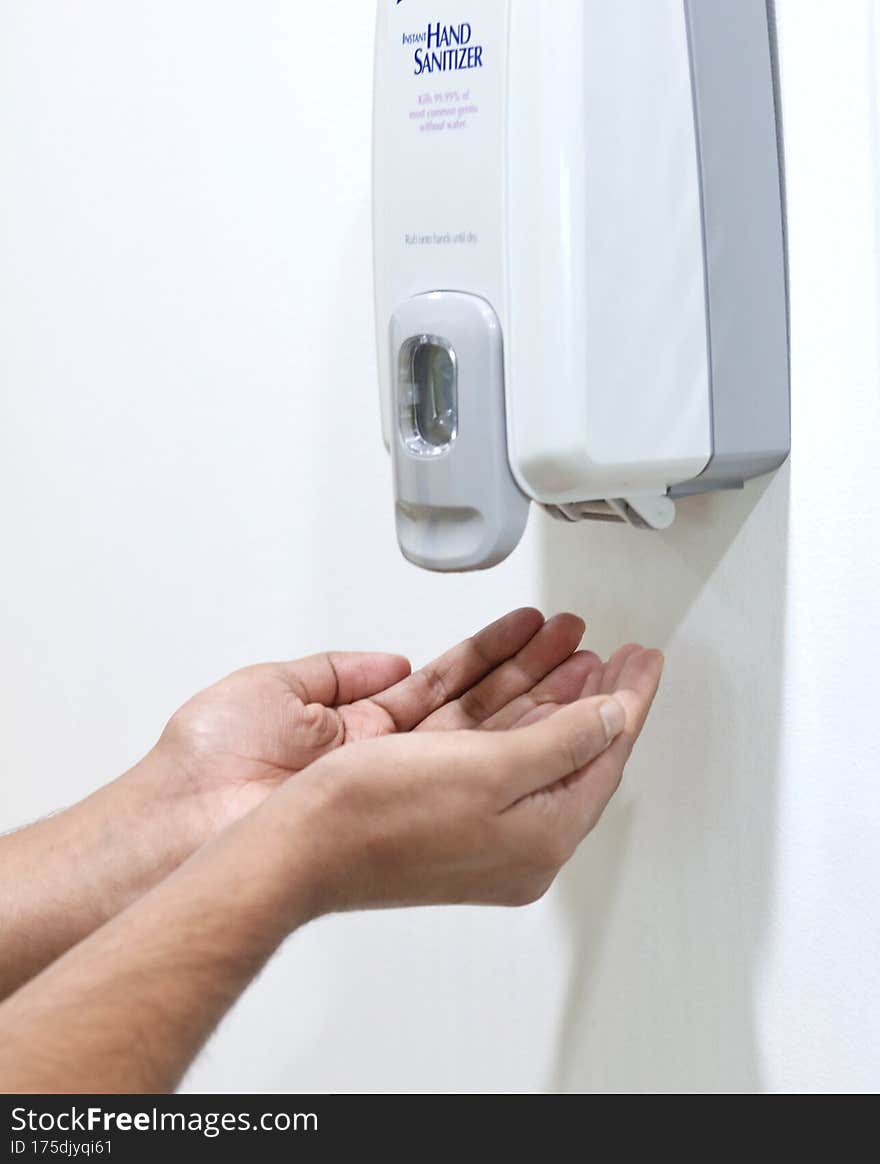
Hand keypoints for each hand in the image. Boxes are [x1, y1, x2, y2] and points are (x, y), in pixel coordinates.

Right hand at [264, 644, 663, 914]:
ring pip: (532, 744)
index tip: (644, 661)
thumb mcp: (490, 771)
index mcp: (541, 839)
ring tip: (576, 650)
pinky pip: (494, 750)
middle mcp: (518, 841)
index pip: (605, 755)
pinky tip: (517, 683)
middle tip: (621, 656)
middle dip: (597, 694)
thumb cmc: (378, 816)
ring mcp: (480, 826)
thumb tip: (615, 718)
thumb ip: (563, 741)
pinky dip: (510, 710)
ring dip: (553, 692)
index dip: (630, 700)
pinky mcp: (446, 810)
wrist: (296, 847)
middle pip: (573, 750)